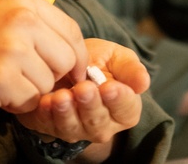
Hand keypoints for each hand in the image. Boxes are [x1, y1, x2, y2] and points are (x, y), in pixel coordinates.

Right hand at [0, 0, 90, 122]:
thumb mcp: (5, 20)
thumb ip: (41, 29)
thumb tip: (80, 55)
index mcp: (25, 0)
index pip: (73, 30)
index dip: (76, 56)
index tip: (71, 71)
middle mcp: (21, 18)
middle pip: (67, 58)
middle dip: (51, 75)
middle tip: (23, 76)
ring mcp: (12, 46)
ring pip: (49, 81)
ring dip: (30, 89)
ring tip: (3, 79)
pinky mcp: (2, 76)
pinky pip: (30, 100)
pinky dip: (16, 103)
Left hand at [17, 38, 148, 143]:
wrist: (69, 67)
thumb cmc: (99, 62)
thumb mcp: (117, 58)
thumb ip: (130, 69)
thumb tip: (143, 83)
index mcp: (125, 109)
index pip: (125, 107)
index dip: (118, 98)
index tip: (110, 87)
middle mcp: (103, 126)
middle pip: (97, 121)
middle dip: (90, 105)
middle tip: (84, 89)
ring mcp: (76, 130)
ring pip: (72, 127)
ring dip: (66, 113)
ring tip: (62, 97)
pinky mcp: (51, 128)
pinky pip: (47, 126)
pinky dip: (45, 116)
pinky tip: (44, 101)